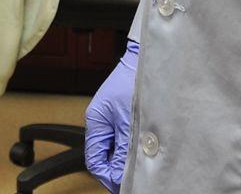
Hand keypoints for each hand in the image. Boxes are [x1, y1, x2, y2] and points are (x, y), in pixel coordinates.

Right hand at [85, 38, 137, 191]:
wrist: (145, 60)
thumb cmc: (135, 83)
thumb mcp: (130, 123)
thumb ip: (124, 151)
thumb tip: (120, 175)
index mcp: (95, 122)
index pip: (94, 160)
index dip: (107, 177)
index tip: (123, 186)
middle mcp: (100, 121)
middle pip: (104, 156)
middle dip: (118, 170)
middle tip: (136, 179)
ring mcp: (111, 118)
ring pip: (115, 148)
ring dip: (126, 158)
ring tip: (143, 165)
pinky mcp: (122, 115)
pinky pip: (123, 138)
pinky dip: (131, 147)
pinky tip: (144, 150)